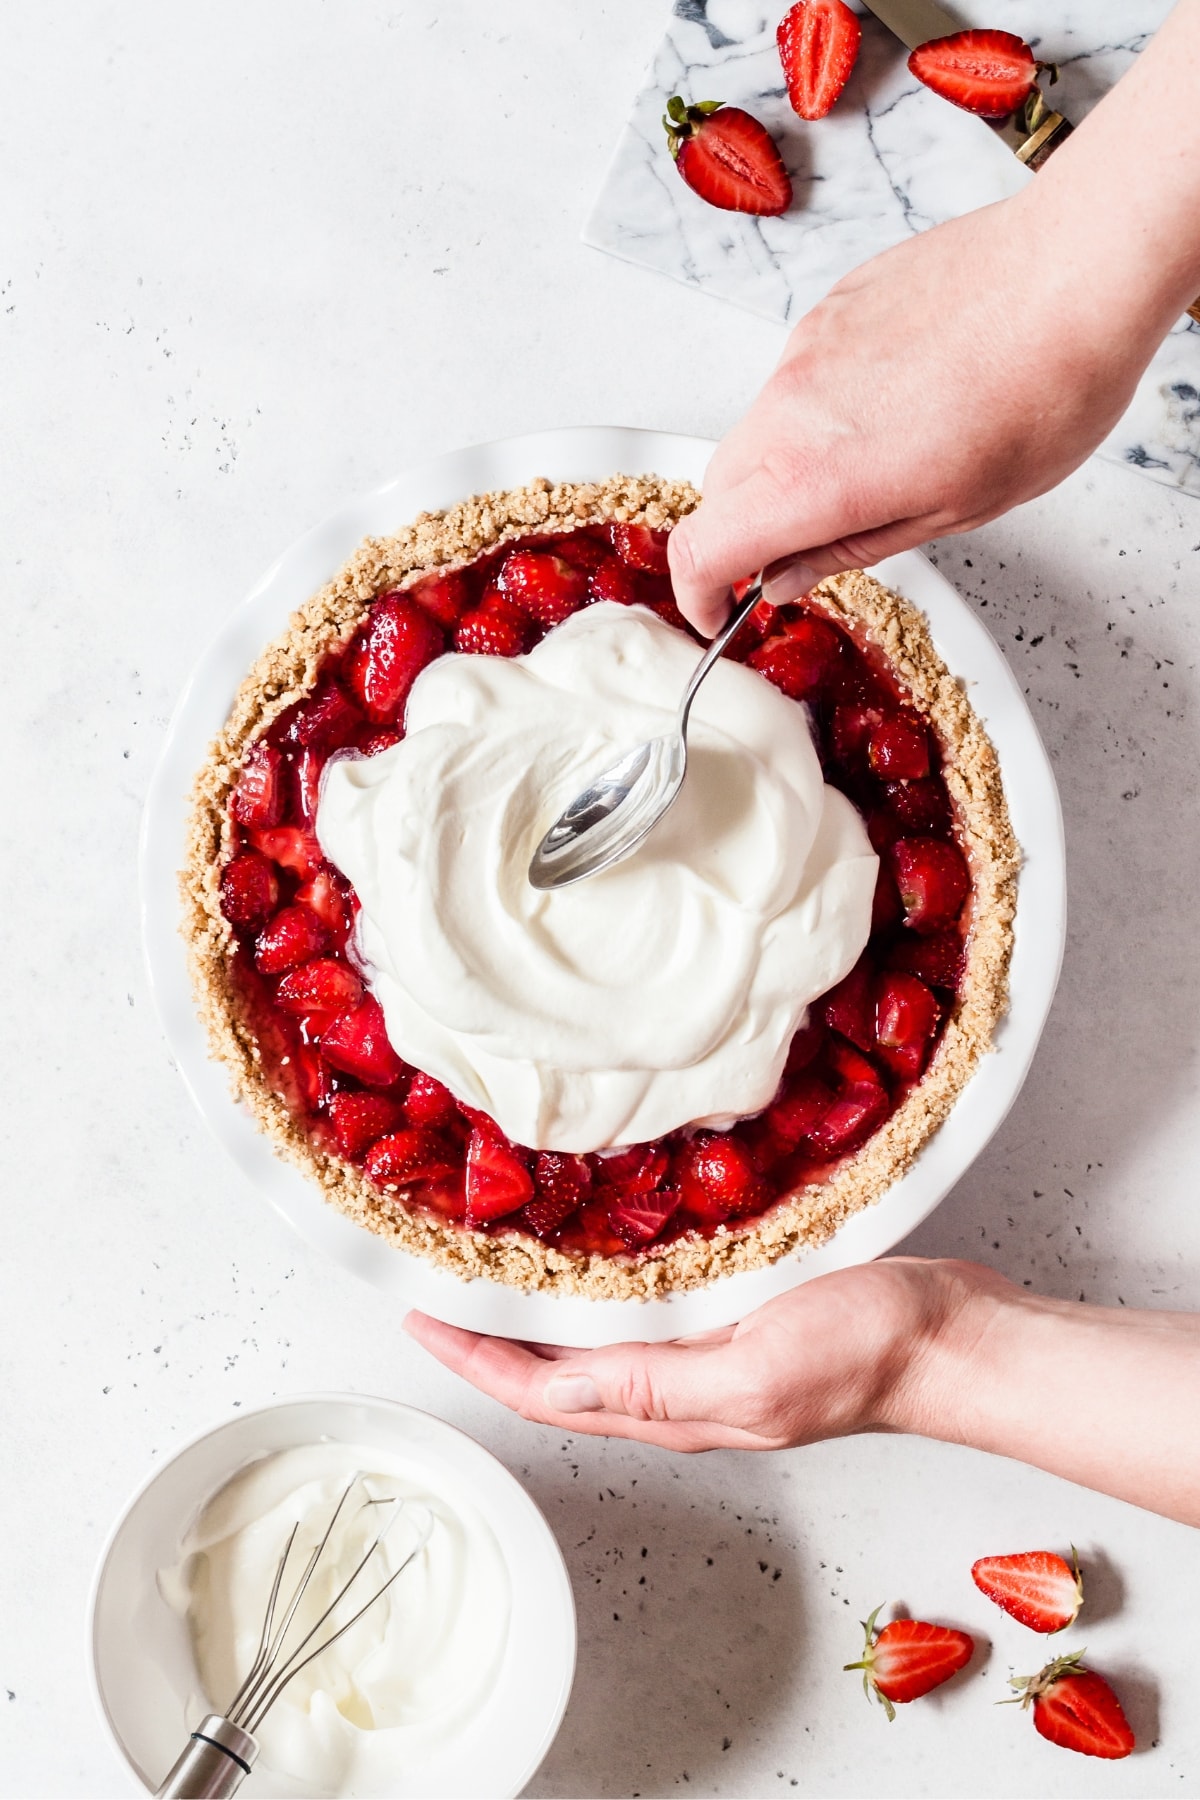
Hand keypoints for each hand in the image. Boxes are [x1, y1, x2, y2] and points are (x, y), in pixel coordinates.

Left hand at [404, 1257, 989, 1452]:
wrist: (949, 1338)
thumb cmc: (865, 1353)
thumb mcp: (756, 1368)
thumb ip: (661, 1386)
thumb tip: (566, 1384)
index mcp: (669, 1408)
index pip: (540, 1391)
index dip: (473, 1358)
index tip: (417, 1318)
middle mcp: (676, 1388)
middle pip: (553, 1372)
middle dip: (489, 1338)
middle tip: (437, 1285)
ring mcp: (708, 1355)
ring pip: (594, 1341)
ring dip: (536, 1312)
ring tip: (494, 1266)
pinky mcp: (739, 1317)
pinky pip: (643, 1307)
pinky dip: (598, 1284)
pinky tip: (599, 1247)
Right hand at [667, 191, 1155, 635]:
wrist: (1076, 270)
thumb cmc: (1041, 388)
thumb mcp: (953, 511)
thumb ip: (849, 550)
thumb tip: (787, 576)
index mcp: (813, 476)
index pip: (701, 548)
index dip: (697, 594)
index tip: (719, 612)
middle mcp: (789, 408)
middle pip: (718, 491)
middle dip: (742, 533)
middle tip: (798, 553)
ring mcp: (803, 351)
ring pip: (754, 432)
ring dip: (782, 470)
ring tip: (870, 471)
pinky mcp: (828, 309)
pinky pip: (794, 380)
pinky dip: (817, 413)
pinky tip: (892, 409)